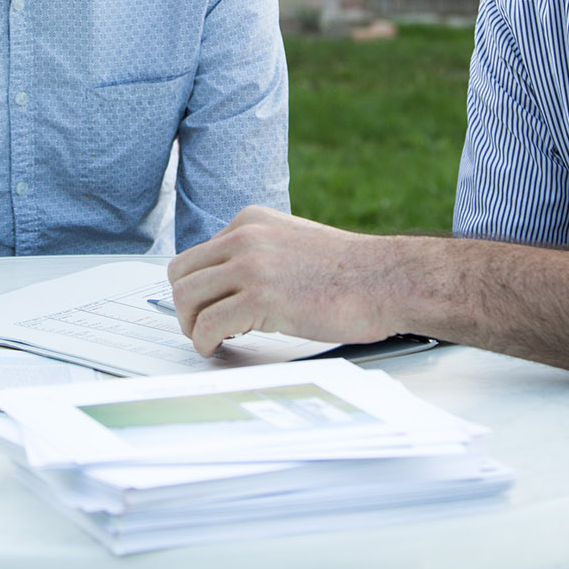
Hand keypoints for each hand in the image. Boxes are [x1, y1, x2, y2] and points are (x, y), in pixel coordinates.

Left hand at [167, 206, 397, 355]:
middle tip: (201, 327)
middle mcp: (246, 237)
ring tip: (211, 340)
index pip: (197, 255)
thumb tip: (228, 286)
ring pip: (187, 298)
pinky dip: (205, 342)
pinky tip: (219, 347)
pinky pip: (209, 324)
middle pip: (181, 274)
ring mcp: (251, 265)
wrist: (387, 279)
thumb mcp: (293, 244)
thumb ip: (258, 255)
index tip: (206, 308)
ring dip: (192, 327)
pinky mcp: (260, 297)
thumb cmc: (350, 272)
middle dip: (186, 307)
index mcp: (251, 221)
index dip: (197, 288)